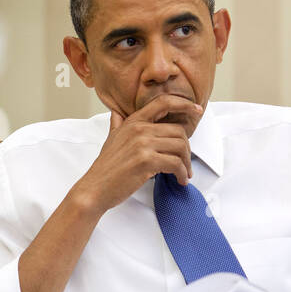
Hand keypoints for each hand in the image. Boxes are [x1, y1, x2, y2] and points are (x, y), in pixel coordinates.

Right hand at [74, 95, 202, 214]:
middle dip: (188, 149)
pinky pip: (175, 164)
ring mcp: (142, 145)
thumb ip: (117, 124)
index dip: (184, 104)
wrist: (94, 188)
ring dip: (187, 163)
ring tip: (184, 174)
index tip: (196, 110)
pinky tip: (179, 180)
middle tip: (186, 163)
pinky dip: (181, 173)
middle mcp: (139, 130)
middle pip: (179, 131)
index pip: (163, 103)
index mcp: (133, 122)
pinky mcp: (146, 162)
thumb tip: (116, 112)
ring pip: (180, 147)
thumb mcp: (110, 139)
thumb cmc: (105, 168)